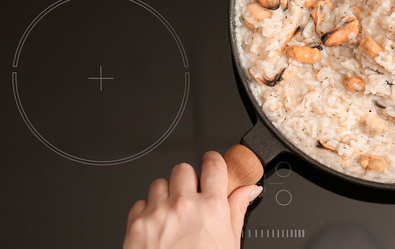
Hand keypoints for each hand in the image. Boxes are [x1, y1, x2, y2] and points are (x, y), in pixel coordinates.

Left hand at [123, 151, 262, 248]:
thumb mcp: (230, 242)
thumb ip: (238, 209)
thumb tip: (250, 190)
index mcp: (213, 207)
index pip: (213, 163)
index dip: (213, 161)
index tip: (211, 165)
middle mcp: (185, 205)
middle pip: (183, 169)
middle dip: (188, 180)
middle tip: (191, 196)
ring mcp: (158, 213)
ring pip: (159, 183)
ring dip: (166, 194)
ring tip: (173, 214)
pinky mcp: (136, 224)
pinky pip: (140, 203)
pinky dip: (147, 211)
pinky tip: (157, 227)